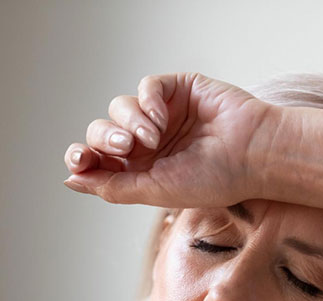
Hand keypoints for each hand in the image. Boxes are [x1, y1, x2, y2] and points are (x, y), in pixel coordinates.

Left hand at [63, 72, 274, 207]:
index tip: (79, 160)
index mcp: (141, 169)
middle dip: (106, 139)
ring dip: (129, 122)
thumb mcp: (155, 191)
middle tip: (126, 148)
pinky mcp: (177, 89)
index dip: (83, 156)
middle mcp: (148, 142)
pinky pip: (145, 88)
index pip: (98, 158)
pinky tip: (161, 119)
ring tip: (153, 137)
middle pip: (102, 131)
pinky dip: (147, 102)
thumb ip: (112, 186)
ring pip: (119, 107)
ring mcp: (162, 114)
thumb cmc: (213, 179)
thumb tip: (71, 180)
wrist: (252, 155)